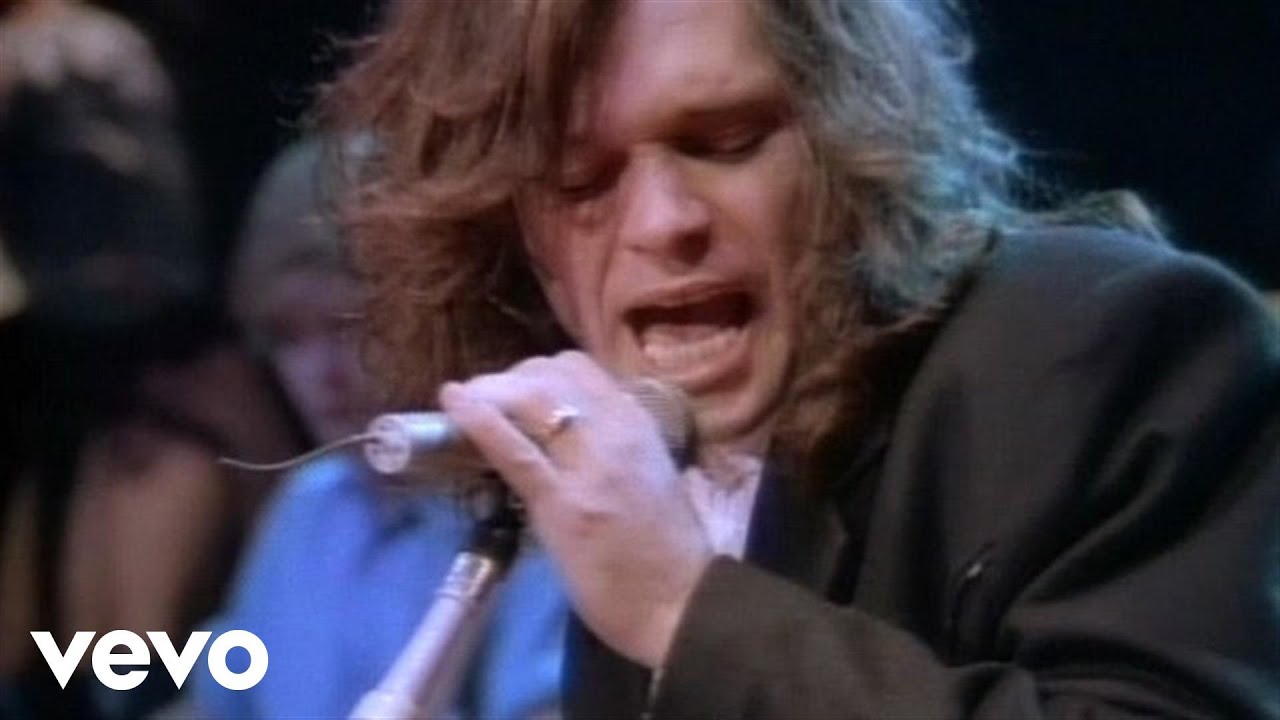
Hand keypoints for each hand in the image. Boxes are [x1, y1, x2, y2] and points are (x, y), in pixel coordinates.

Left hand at [438, 351, 712, 667]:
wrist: (681, 604)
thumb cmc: (667, 549)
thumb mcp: (651, 474)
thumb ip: (616, 446)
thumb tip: (571, 432)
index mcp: (638, 424)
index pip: (578, 368)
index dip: (535, 371)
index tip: (513, 390)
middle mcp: (616, 432)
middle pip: (548, 374)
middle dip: (505, 379)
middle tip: (481, 402)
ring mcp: (588, 466)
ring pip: (531, 399)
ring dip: (488, 392)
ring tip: (463, 403)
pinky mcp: (562, 504)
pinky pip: (515, 450)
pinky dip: (479, 421)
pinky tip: (454, 405)